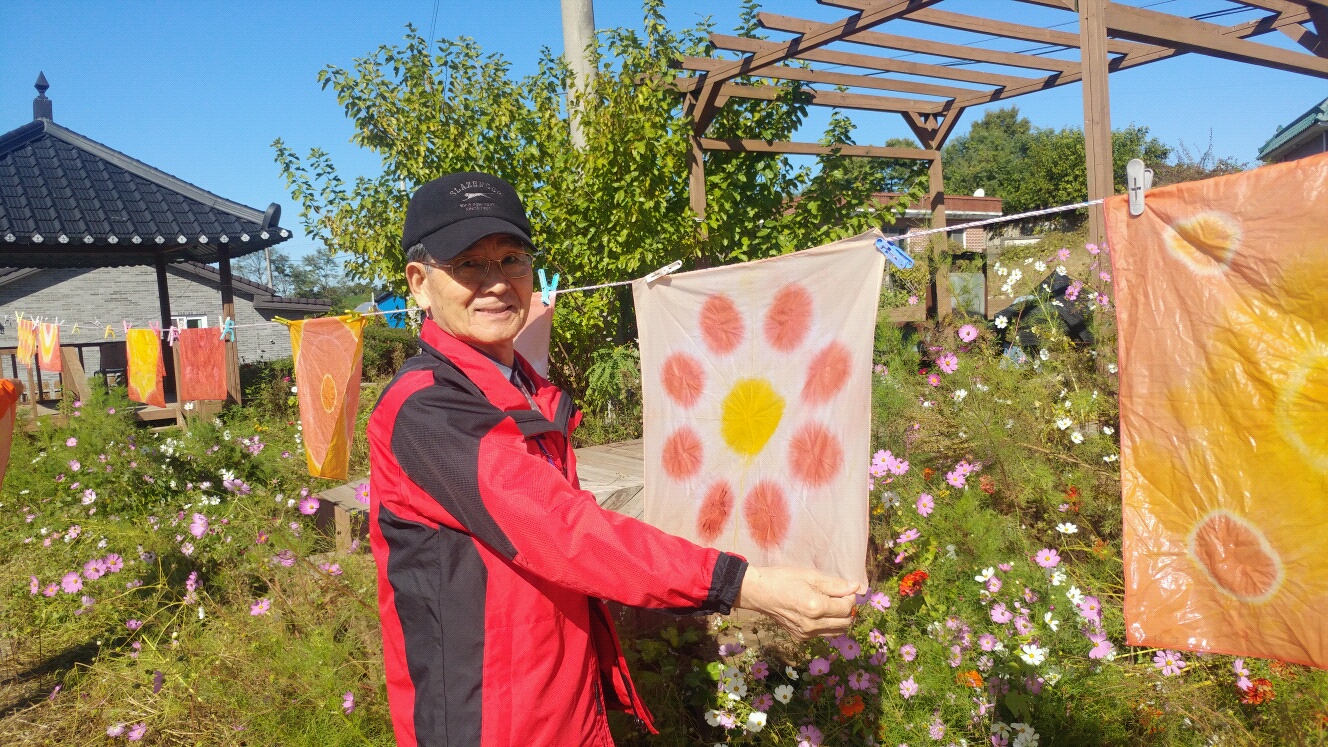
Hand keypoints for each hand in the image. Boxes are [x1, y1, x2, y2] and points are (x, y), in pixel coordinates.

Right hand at [733, 565, 865, 639]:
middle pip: (845, 622)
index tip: (845, 588)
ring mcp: (806, 634)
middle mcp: (813, 625)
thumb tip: (856, 587)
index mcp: (816, 607)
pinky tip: (817, 613)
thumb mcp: (810, 575)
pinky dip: (827, 624)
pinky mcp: (800, 637)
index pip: (847, 607)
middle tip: (840, 596)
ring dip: (840, 619)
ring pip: (836, 631)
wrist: (759, 592)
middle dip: (848, 609)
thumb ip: (835, 584)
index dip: (850, 596)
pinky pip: (822, 633)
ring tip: (831, 605)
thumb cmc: (783, 579)